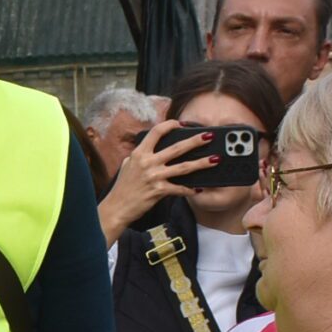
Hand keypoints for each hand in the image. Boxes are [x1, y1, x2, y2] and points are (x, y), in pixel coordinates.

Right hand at [97, 121, 211, 244]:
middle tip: (209, 135)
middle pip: (177, 147)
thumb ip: (140, 156)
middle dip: (195, 140)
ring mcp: (154, 176)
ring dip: (201, 163)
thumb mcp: (127, 165)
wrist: (117, 207)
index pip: (157, 132)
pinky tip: (199, 189)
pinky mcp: (159, 191)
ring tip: (215, 159)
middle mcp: (147, 162)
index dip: (170, 125)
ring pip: (184, 167)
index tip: (181, 124)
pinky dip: (190, 190)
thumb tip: (150, 149)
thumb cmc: (123, 187)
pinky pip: (179, 189)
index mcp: (140, 153)